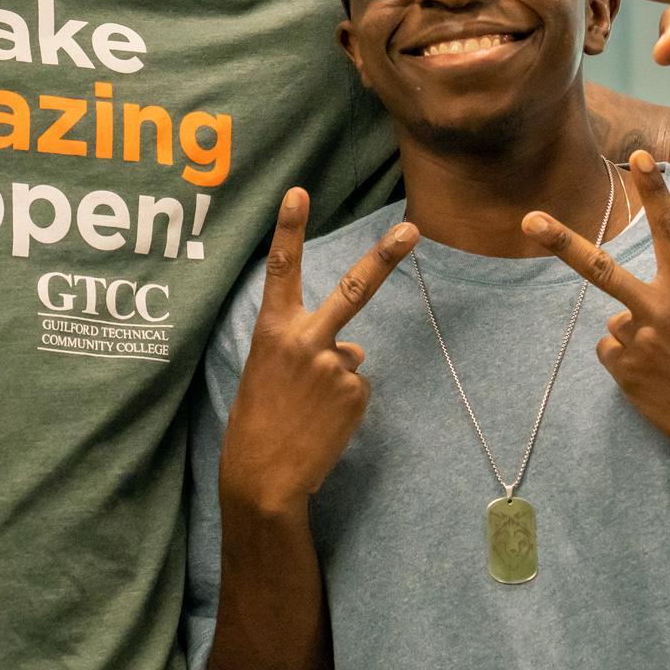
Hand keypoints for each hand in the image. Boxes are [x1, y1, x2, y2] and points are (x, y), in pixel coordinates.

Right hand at [218, 189, 419, 518]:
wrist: (264, 477)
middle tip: (412, 228)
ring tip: (308, 411)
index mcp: (273, 331)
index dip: (288, 229)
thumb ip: (307, 347)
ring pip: (349, 357)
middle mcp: (306, 339)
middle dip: (384, 256)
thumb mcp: (269, 373)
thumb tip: (355, 347)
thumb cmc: (258, 423)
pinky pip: (357, 388)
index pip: (281, 269)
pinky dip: (344, 405)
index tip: (299, 191)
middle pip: (352, 289)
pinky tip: (322, 423)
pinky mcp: (356, 392)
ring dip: (334, 382)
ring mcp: (336, 365)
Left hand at [522, 152, 669, 507]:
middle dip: (563, 243)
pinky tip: (657, 382)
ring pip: (615, 325)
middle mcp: (660, 311)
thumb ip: (668, 306)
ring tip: (669, 365)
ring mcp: (638, 342)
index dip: (656, 192)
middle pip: (601, 270)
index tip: (641, 156)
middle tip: (530, 219)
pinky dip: (629, 365)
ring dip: (635, 341)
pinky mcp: (623, 372)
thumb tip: (618, 317)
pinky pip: (611, 354)